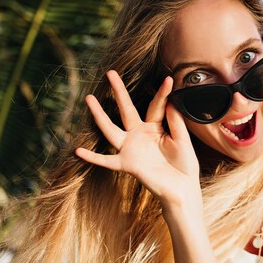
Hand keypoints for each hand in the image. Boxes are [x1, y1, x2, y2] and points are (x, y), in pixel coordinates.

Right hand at [75, 71, 201, 209]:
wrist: (182, 189)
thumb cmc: (184, 164)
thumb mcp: (183, 139)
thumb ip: (176, 122)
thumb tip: (171, 101)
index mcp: (155, 127)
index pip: (156, 105)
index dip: (163, 93)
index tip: (169, 79)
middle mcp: (139, 134)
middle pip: (126, 109)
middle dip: (119, 92)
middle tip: (111, 73)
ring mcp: (131, 148)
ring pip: (111, 129)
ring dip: (99, 115)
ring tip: (89, 98)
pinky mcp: (127, 164)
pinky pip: (106, 161)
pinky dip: (93, 157)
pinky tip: (78, 151)